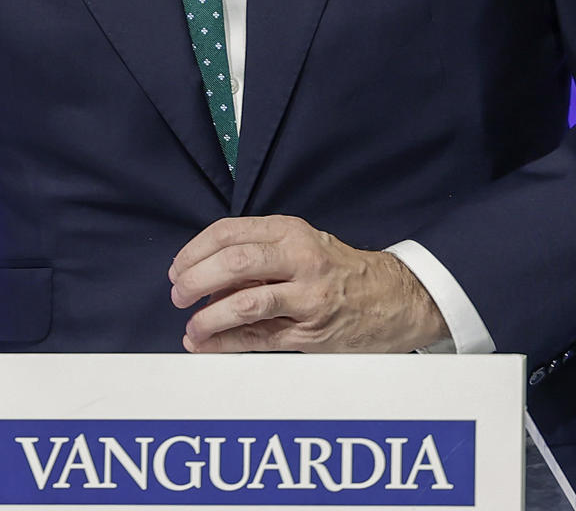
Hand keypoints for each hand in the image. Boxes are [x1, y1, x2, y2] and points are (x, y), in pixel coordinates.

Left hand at [168, 215, 448, 352]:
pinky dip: (226, 342)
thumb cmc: (339, 271)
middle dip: (196, 279)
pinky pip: (260, 338)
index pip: (230, 232)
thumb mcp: (301, 246)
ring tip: (191, 326)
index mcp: (291, 231)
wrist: (397, 299)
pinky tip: (206, 344)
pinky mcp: (313, 331)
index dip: (195, 250)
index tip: (178, 267)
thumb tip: (204, 276)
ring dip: (208, 317)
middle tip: (178, 294)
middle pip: (235, 262)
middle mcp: (300, 258)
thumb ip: (258, 255)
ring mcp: (308, 296)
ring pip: (246, 303)